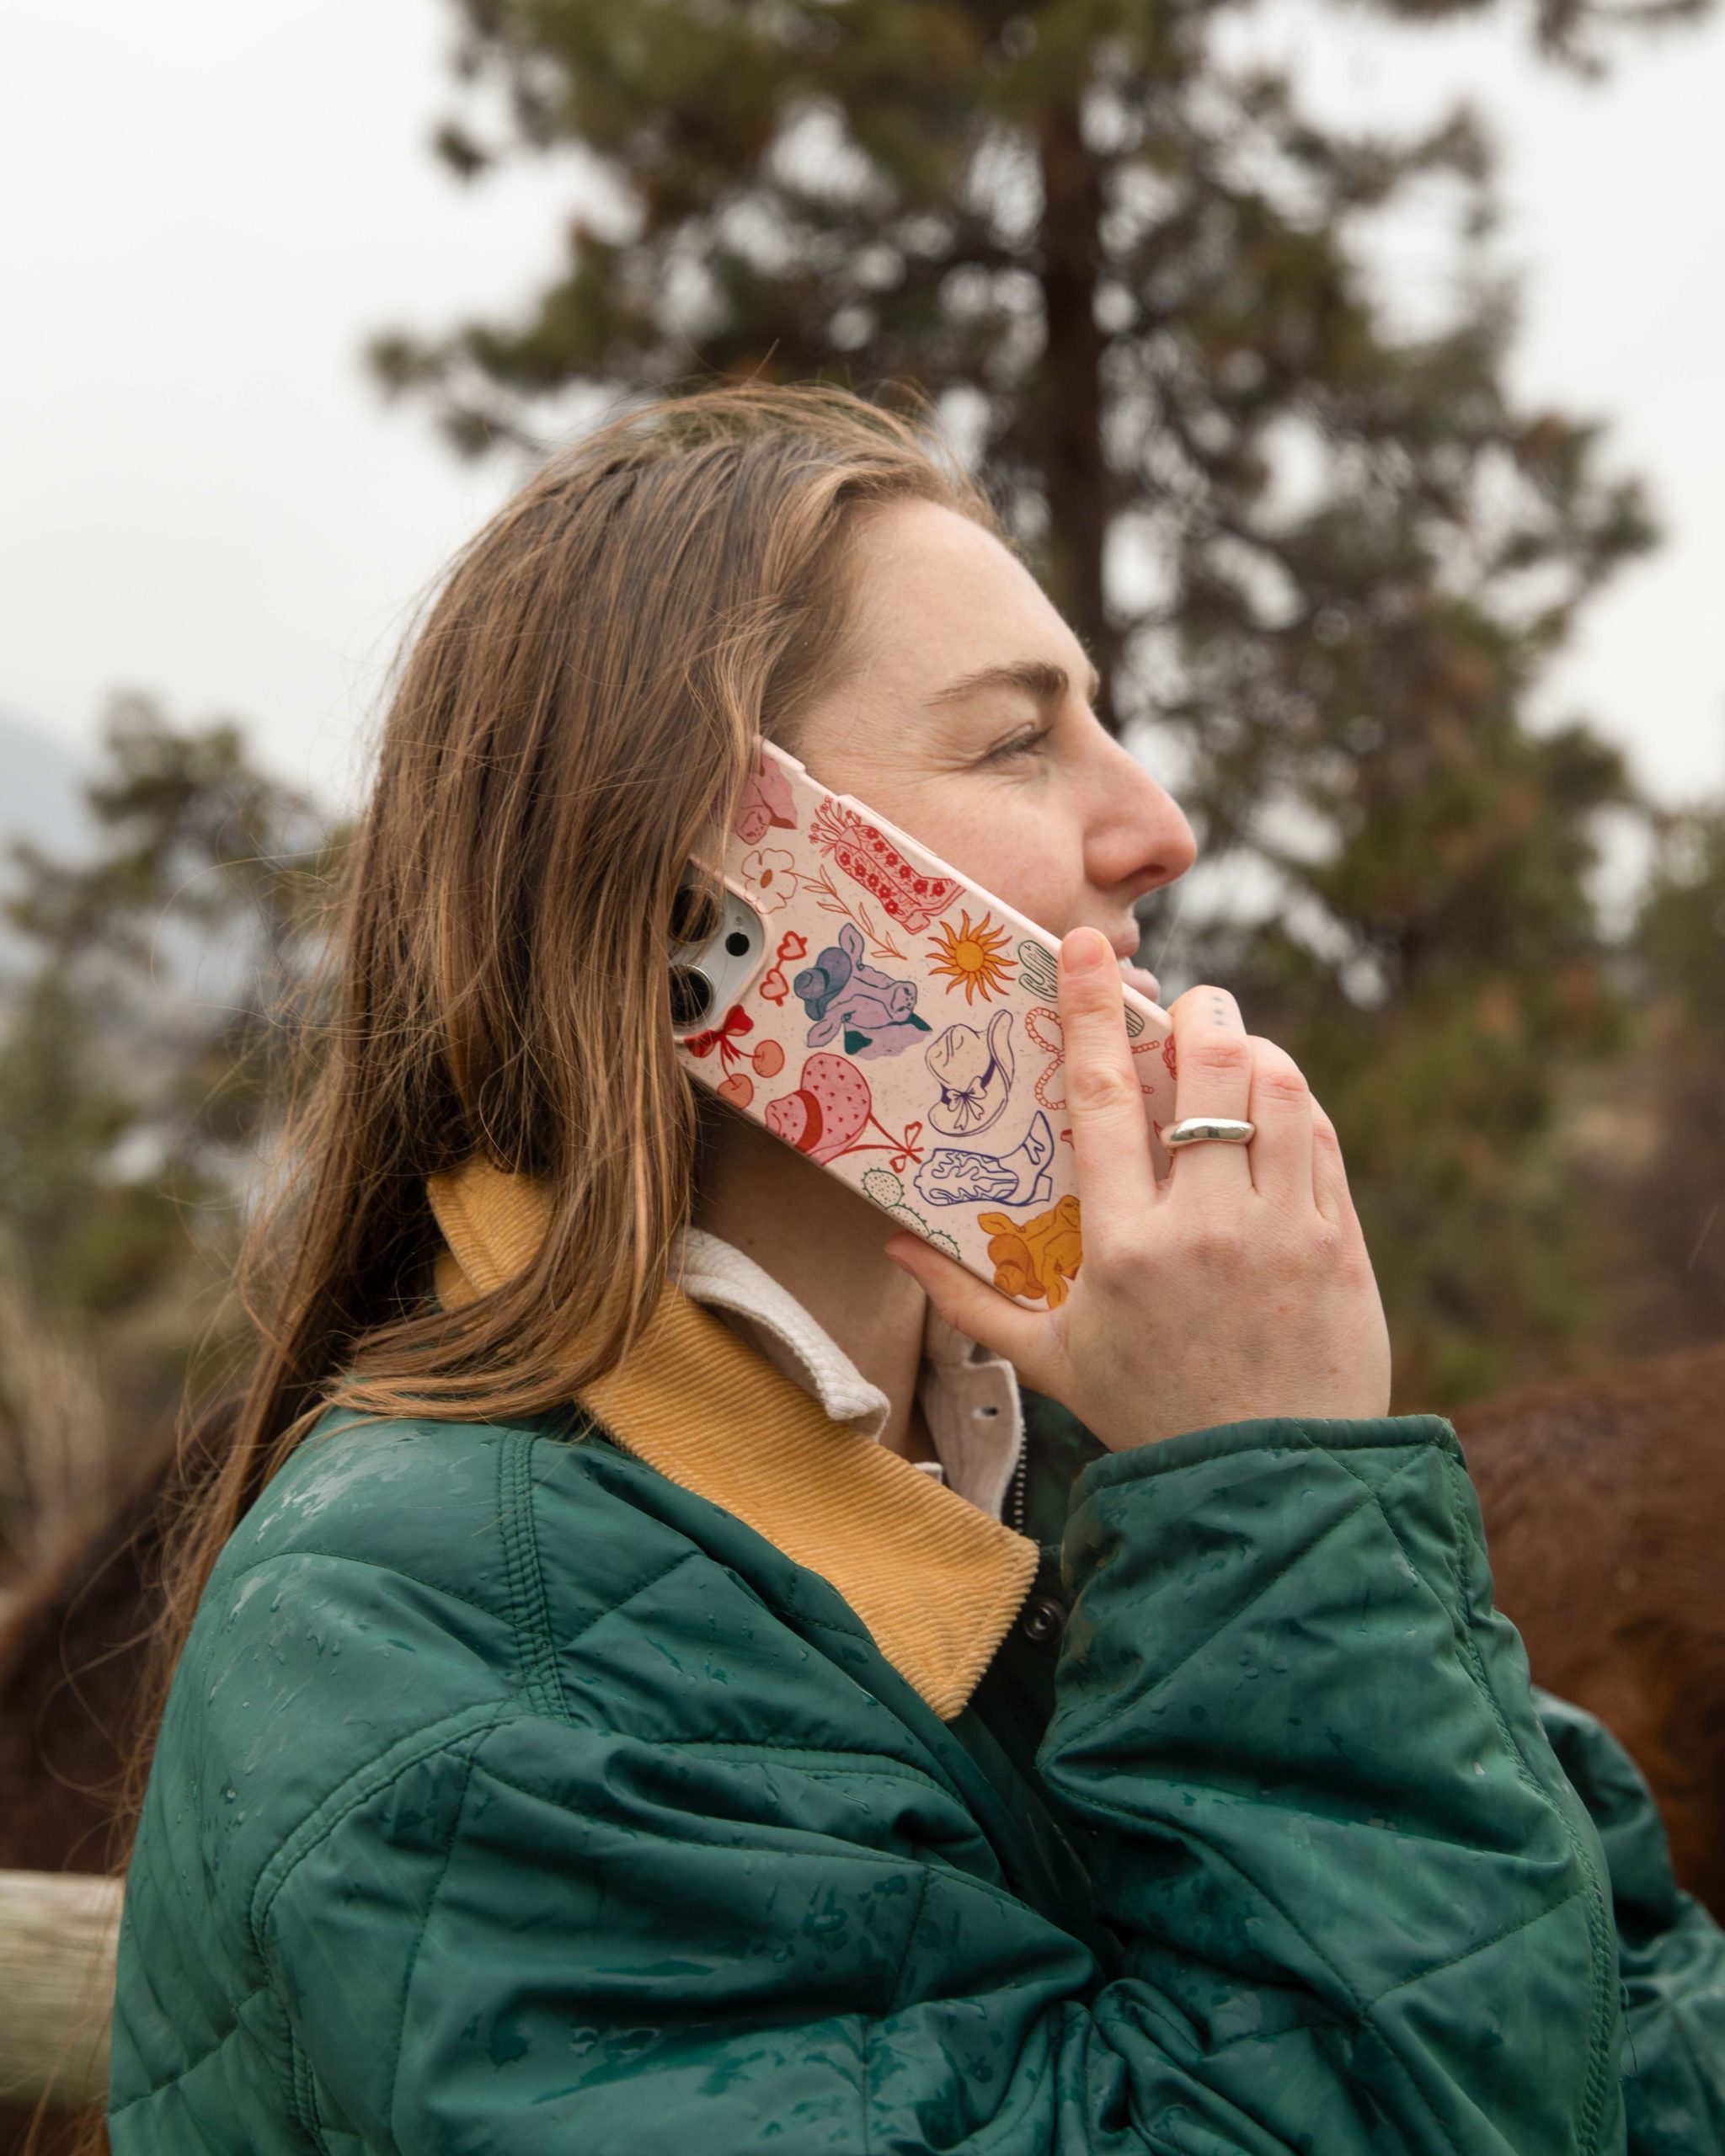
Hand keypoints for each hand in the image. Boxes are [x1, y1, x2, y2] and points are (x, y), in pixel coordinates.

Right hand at [885, 927, 1390, 1451]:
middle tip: (1183, 1010)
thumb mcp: (1048, 1362)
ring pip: (1279, 1090)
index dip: (1093, 1009)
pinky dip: (1294, 1107)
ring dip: (1252, 1052)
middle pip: (1211, 1068)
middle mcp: (1206, 1227)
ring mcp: (1283, 1232)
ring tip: (1228, 1057)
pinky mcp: (1340, 1244)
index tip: (1087, 945)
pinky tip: (1269, 1112)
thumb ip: (967, 1300)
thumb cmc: (1146, 1414)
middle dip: (1198, 1014)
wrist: (1264, 1485)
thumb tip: (893, 1246)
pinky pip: (1321, 1140)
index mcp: (1123, 1247)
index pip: (1102, 1097)